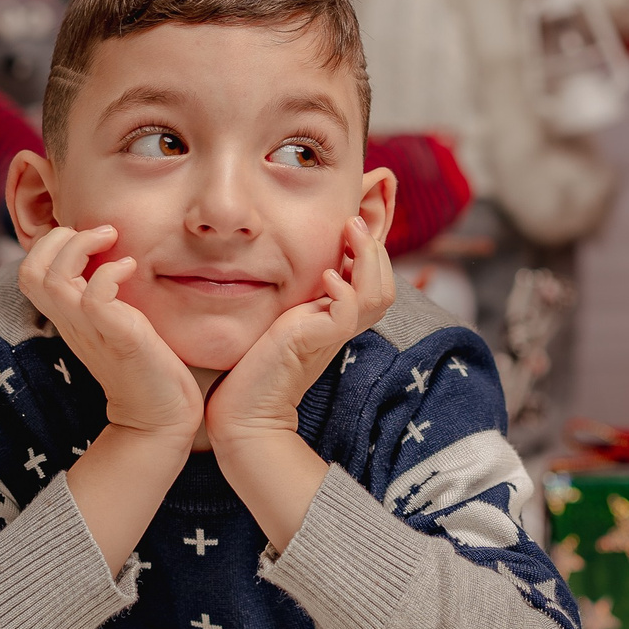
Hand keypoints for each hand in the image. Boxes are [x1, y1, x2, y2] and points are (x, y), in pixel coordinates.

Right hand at [17, 224, 202, 443]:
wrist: (159, 415)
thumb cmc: (142, 362)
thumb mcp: (111, 320)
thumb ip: (98, 293)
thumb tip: (104, 257)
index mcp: (66, 316)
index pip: (28, 271)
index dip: (48, 243)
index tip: (85, 235)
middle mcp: (71, 322)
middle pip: (30, 271)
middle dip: (59, 238)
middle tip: (99, 233)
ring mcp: (91, 331)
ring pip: (54, 280)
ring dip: (81, 247)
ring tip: (112, 240)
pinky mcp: (118, 339)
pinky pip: (95, 298)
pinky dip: (110, 272)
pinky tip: (130, 267)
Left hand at [206, 216, 395, 447]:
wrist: (242, 408)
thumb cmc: (256, 361)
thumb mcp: (284, 315)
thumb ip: (300, 294)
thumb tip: (307, 260)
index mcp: (338, 319)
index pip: (376, 283)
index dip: (374, 253)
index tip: (352, 224)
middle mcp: (342, 327)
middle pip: (385, 288)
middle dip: (376, 248)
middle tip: (355, 220)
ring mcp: (331, 336)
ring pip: (377, 296)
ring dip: (369, 258)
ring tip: (351, 230)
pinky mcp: (315, 343)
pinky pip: (348, 313)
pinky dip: (345, 290)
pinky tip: (326, 276)